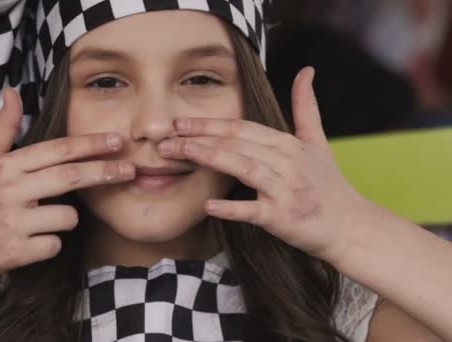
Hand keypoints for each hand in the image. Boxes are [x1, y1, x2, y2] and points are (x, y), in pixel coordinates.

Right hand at [0, 89, 134, 282]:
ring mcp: (13, 222)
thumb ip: (3, 129)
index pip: (57, 150)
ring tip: (41, 221)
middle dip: (105, 171)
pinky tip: (30, 242)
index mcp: (5, 166)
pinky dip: (48, 245)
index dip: (90, 144)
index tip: (117, 140)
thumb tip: (12, 92)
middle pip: (71, 177)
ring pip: (67, 217)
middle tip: (131, 169)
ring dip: (65, 219)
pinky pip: (54, 245)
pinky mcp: (16, 251)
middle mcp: (10, 190)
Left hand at [157, 67, 371, 260]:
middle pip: (236, 143)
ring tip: (177, 154)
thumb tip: (306, 71)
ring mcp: (285, 189)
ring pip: (242, 167)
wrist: (352, 226)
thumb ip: (306, 107)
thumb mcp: (318, 142)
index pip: (241, 128)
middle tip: (164, 139)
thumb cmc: (329, 185)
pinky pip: (253, 210)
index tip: (180, 122)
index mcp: (288, 144)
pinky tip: (207, 205)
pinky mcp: (283, 218)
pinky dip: (231, 208)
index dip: (209, 123)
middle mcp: (286, 162)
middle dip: (197, 138)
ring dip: (208, 158)